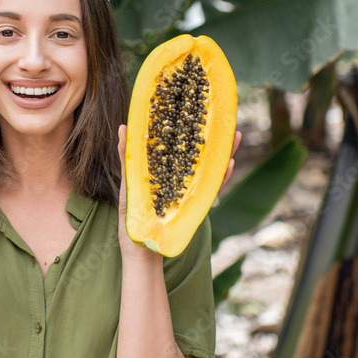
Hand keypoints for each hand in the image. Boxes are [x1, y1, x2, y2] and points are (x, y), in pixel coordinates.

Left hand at [116, 125, 241, 251]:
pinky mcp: (194, 206)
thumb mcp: (129, 181)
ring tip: (234, 135)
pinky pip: (211, 191)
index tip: (198, 109)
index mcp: (168, 172)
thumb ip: (127, 155)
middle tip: (225, 119)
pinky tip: (227, 164)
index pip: (182, 146)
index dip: (192, 129)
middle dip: (214, 137)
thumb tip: (123, 126)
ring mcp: (190, 193)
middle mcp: (182, 180)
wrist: (139, 248)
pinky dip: (220, 178)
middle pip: (202, 154)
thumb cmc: (133, 214)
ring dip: (223, 153)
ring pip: (211, 169)